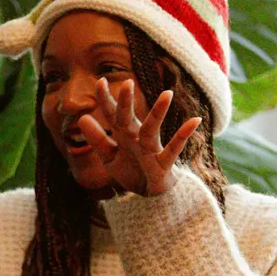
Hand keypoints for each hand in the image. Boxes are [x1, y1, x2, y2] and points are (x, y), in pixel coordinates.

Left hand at [79, 77, 201, 196]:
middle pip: (129, 118)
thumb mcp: (109, 156)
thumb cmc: (131, 171)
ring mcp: (150, 150)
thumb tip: (82, 118)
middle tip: (126, 82)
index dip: (105, 100)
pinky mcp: (163, 164)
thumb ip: (97, 138)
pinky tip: (195, 121)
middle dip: (126, 103)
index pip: (112, 115)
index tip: (99, 80)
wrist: (150, 195)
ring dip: (158, 113)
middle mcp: (137, 138)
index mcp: (123, 135)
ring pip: (152, 129)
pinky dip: (183, 136)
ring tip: (167, 94)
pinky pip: (174, 148)